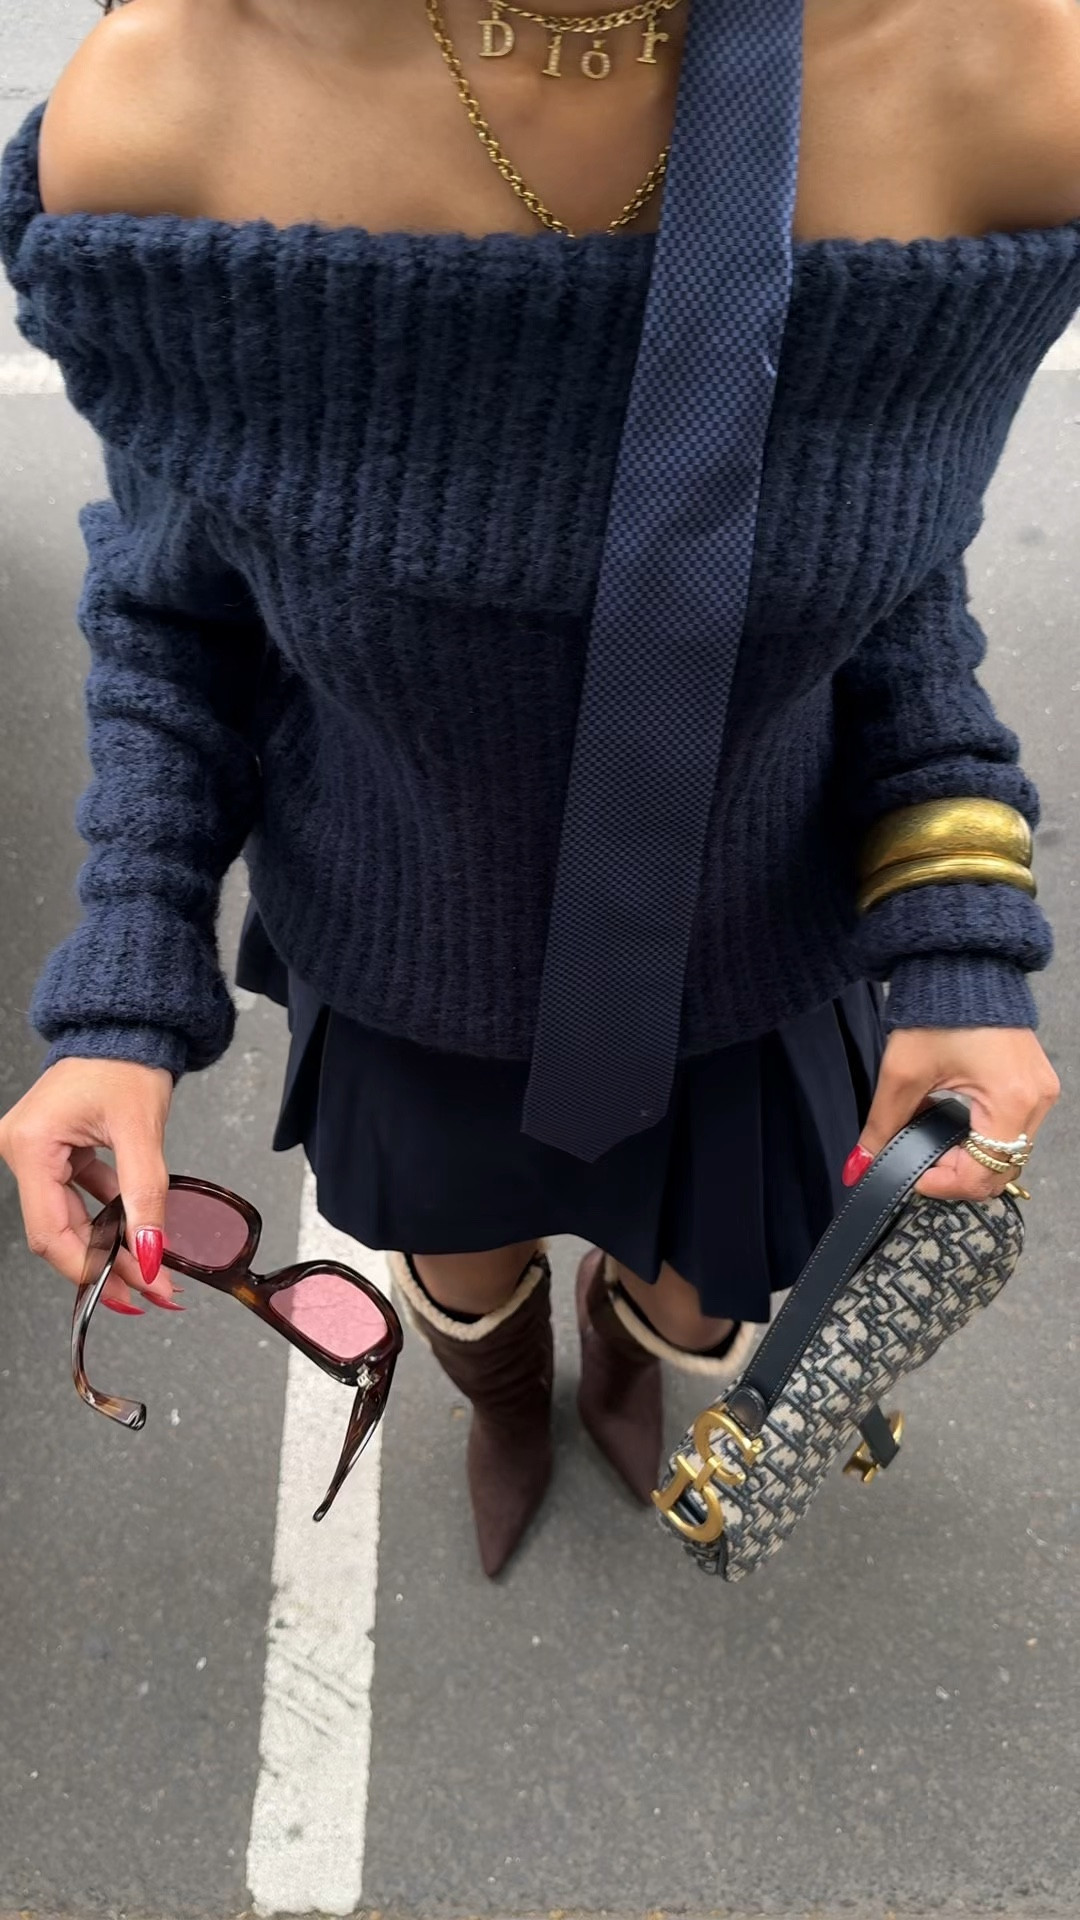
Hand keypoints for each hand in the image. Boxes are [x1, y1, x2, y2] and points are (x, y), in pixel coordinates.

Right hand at [0, 1058, 179, 1310]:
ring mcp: (36, 1152)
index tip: (135, 1291)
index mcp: (31, 1145)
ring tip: (150, 1270)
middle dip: (106, 1266)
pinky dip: (107, 1218)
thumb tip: (152, 1252)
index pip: (53, 1232)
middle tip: (150, 1290)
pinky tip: (135, 1233)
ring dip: (110, 1246)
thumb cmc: (124, 1059)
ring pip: (70, 1220)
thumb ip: (146, 1196)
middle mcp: (22, 1150)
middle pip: (60, 1233)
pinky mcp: (55, 1151)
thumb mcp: (141, 1131)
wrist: (125, 1025)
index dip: (94, 1270)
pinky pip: (77, 1198)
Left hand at [850, 1028, 1059, 1200]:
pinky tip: (954, 1121)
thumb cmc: (938, 1011)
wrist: (961, 965)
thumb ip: (882, 1127)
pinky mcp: (1034, 1083)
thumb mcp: (903, 1073)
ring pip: (1008, 1153)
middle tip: (923, 1161)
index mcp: (1012, 1100)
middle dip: (958, 1175)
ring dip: (971, 1157)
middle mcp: (1036, 1100)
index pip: (983, 1175)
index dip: (943, 1185)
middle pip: (1000, 1169)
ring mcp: (1041, 1091)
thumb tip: (860, 1166)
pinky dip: (983, 1137)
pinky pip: (1013, 1130)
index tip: (914, 1175)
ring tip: (935, 1137)